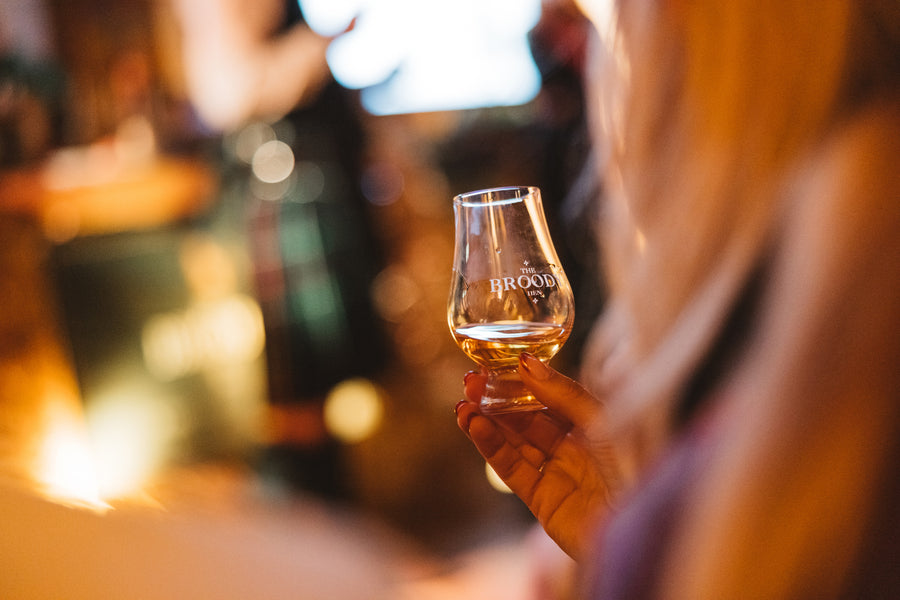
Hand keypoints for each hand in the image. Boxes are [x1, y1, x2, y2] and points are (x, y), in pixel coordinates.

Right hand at [455, 353, 619, 558]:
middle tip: (470, 381)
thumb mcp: (602, 419)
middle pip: (528, 418)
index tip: (495, 365)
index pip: (550, 397)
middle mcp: (576, 448)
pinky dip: (491, 447)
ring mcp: (558, 474)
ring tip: (463, 404)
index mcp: (596, 424)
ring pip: (515, 442)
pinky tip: (475, 425)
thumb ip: (563, 393)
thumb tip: (526, 362)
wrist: (645, 527)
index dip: (522, 381)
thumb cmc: (638, 469)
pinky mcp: (543, 500)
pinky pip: (512, 468)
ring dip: (487, 422)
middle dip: (497, 400)